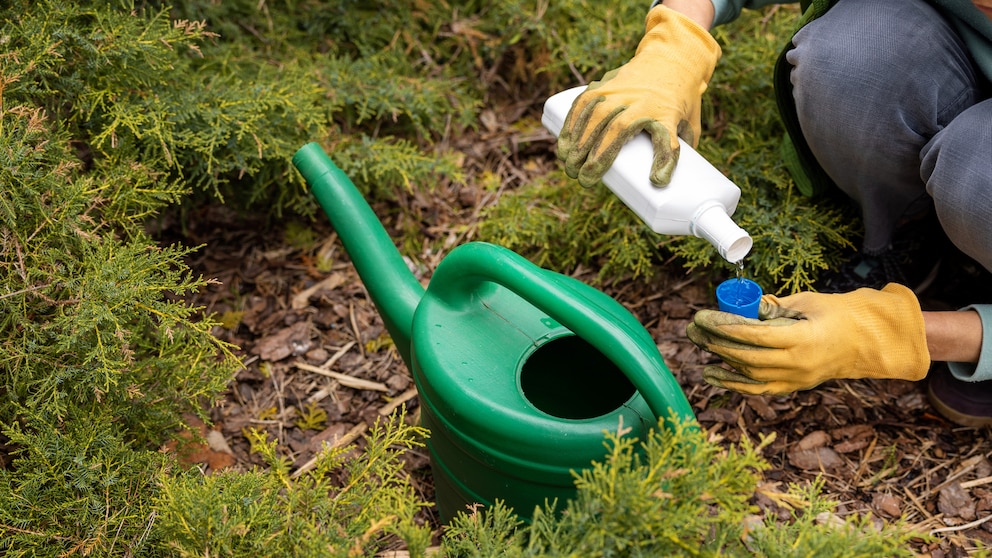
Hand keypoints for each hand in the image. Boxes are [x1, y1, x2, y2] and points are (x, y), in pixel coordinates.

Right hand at [557, 5, 720, 186]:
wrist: (672, 57)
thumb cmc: (681, 101)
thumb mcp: (691, 124)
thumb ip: (679, 152)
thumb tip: (661, 184)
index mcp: (667, 112)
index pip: (667, 137)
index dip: (663, 160)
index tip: (656, 181)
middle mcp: (642, 100)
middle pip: (618, 129)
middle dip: (596, 157)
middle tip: (583, 179)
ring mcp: (622, 90)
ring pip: (597, 115)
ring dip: (579, 141)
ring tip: (568, 163)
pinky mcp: (606, 83)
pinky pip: (585, 102)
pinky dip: (572, 122)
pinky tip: (564, 140)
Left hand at [685, 283, 930, 394]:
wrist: (870, 342)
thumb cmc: (840, 315)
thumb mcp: (808, 302)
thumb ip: (775, 307)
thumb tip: (746, 308)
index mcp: (802, 339)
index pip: (752, 335)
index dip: (723, 326)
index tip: (703, 316)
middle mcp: (797, 364)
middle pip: (745, 357)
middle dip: (715, 342)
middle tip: (694, 328)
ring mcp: (796, 379)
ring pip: (749, 375)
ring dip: (720, 360)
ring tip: (700, 344)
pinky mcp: (795, 386)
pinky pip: (759, 388)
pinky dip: (734, 383)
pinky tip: (713, 374)